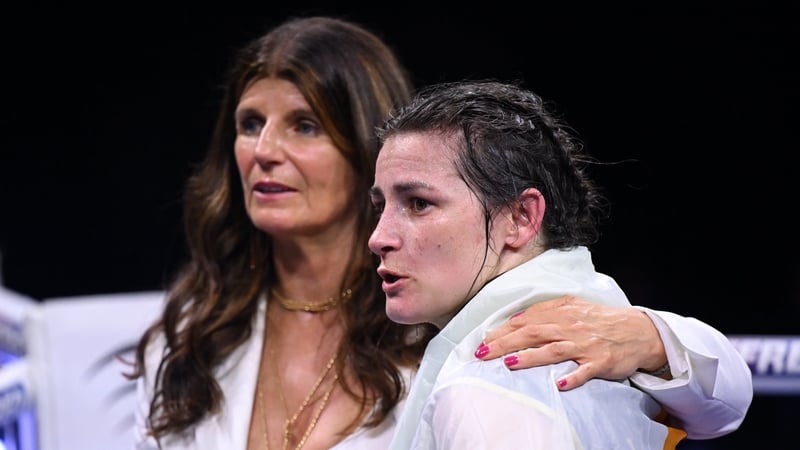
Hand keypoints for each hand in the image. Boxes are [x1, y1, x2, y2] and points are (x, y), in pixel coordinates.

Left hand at [474, 295, 667, 389]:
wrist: (639, 331)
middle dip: (505, 342)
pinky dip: (572, 377)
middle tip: (483, 353)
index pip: (527, 319)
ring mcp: (586, 345)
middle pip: (533, 333)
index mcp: (563, 311)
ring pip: (553, 350)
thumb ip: (547, 311)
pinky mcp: (601, 362)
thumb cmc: (601, 320)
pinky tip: (559, 384)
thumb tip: (517, 319)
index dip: (503, 329)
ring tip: (508, 363)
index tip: (484, 339)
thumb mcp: (573, 307)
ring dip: (529, 357)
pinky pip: (585, 370)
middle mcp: (572, 326)